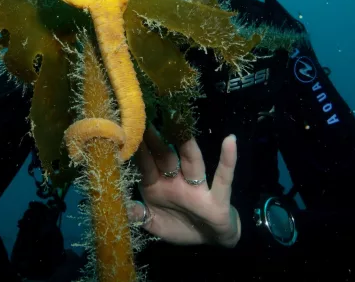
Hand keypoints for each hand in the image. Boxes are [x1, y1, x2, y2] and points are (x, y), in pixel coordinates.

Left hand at [128, 125, 240, 247]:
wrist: (211, 240)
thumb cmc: (180, 226)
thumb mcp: (155, 224)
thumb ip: (139, 215)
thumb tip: (124, 207)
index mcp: (159, 186)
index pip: (146, 165)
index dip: (138, 150)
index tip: (127, 128)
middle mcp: (177, 182)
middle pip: (166, 157)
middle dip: (156, 139)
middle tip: (147, 114)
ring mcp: (197, 188)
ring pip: (191, 161)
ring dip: (186, 142)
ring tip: (181, 119)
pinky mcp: (217, 198)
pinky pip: (224, 178)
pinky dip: (228, 160)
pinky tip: (230, 141)